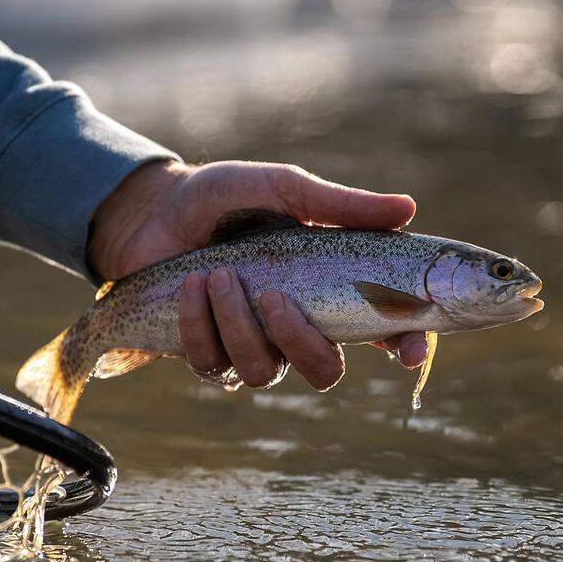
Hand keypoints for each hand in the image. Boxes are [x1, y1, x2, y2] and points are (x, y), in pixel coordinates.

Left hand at [88, 160, 428, 390]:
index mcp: (329, 292)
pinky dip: (200, 322)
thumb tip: (408, 208)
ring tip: (219, 274)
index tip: (409, 351)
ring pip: (263, 371)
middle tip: (275, 297)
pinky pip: (212, 364)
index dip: (405, 345)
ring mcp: (252, 348)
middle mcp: (296, 329)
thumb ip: (342, 206)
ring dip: (239, 324)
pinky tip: (192, 285)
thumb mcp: (286, 190)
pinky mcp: (207, 356)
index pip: (383, 330)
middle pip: (324, 371)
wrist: (154, 208)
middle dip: (301, 342)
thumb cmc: (227, 198)